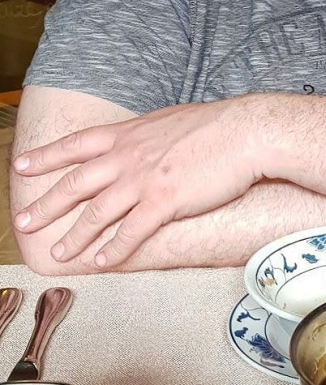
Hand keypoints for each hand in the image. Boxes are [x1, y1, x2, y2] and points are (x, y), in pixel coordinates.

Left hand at [13, 100, 262, 268]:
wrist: (244, 132)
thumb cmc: (215, 125)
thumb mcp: (169, 120)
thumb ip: (146, 135)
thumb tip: (140, 139)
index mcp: (128, 134)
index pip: (76, 145)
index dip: (46, 156)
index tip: (21, 166)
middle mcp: (128, 157)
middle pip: (76, 183)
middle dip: (45, 205)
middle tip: (22, 223)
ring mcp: (143, 180)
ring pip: (97, 212)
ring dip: (74, 236)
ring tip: (58, 255)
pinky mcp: (164, 202)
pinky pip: (131, 232)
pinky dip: (114, 250)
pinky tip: (101, 263)